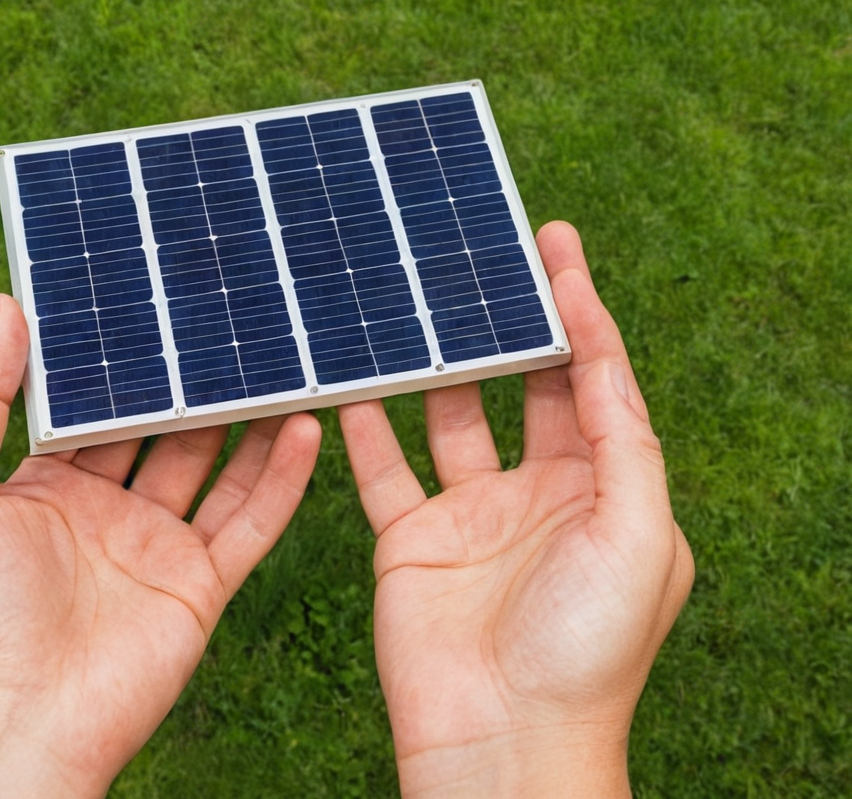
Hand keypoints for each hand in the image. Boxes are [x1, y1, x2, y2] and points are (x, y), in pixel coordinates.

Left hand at [0, 295, 318, 798]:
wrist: (14, 724)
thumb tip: (5, 305)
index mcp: (53, 486)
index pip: (103, 408)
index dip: (131, 364)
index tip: (161, 308)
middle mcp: (112, 511)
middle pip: (170, 432)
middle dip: (199, 386)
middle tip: (234, 325)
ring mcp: (161, 548)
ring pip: (222, 469)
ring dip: (253, 423)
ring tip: (285, 367)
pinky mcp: (202, 586)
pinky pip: (253, 522)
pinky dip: (284, 479)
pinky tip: (307, 429)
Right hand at [339, 221, 693, 797]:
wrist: (502, 744)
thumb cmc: (589, 652)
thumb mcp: (639, 536)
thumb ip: (624, 441)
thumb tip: (601, 355)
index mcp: (603, 488)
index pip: (594, 377)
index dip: (580, 309)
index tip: (557, 246)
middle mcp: (538, 491)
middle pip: (524, 384)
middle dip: (513, 321)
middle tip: (490, 254)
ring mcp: (471, 512)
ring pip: (449, 415)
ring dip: (438, 366)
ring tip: (420, 305)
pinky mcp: (412, 537)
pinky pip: (382, 468)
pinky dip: (365, 427)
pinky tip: (351, 383)